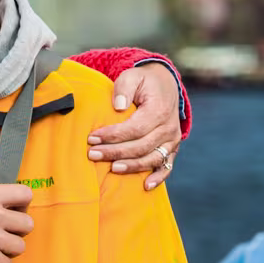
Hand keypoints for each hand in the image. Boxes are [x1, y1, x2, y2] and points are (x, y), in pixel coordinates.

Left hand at [89, 63, 183, 189]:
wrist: (165, 85)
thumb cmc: (144, 82)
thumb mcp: (133, 76)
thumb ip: (124, 88)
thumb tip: (118, 106)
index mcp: (159, 110)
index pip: (135, 128)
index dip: (113, 135)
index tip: (92, 138)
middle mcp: (168, 128)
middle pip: (141, 146)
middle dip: (115, 152)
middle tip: (93, 154)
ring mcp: (172, 140)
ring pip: (152, 158)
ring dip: (132, 166)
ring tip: (112, 168)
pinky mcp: (172, 148)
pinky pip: (167, 166)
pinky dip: (158, 177)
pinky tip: (145, 186)